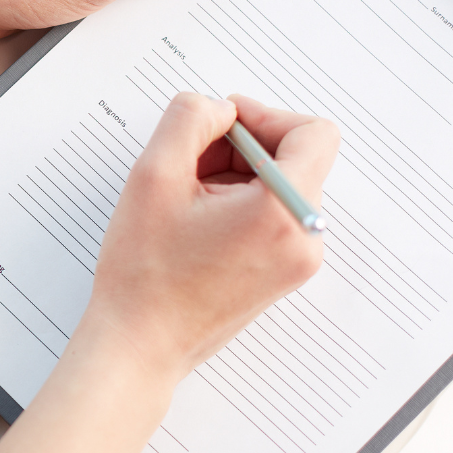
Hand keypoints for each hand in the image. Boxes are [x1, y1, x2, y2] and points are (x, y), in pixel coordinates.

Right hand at [0, 93, 337, 452]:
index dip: (264, 116)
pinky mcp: (282, 273)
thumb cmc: (144, 274)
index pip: (313, 132)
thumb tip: (219, 108)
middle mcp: (304, 239)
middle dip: (241, 148)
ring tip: (185, 198)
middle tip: (188, 165)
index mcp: (283, 214)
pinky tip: (195, 219)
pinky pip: (274, 215)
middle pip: (295, 158)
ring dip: (236, 175)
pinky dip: (238, 203)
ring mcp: (297, 261)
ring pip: (281, 185)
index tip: (221, 127)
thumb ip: (189, 119)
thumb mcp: (153, 175)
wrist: (139, 344)